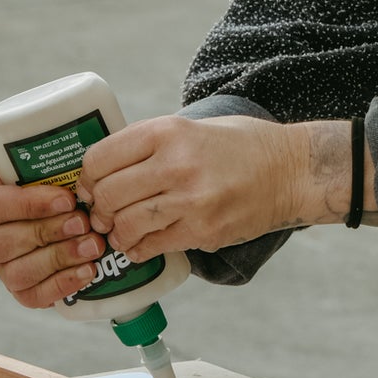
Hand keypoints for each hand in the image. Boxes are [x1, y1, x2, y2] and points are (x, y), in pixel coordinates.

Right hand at [0, 115, 107, 308]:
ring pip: (17, 271)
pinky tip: (88, 272)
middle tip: (85, 223)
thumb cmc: (57, 179)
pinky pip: (32, 296)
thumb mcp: (38, 155)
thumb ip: (3, 137)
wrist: (81, 212)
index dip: (28, 205)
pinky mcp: (23, 290)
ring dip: (58, 259)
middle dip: (47, 233)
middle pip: (2, 242)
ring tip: (93, 247)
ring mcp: (3, 265)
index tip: (66, 197)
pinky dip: (61, 285)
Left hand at [82, 115, 369, 261]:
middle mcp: (176, 163)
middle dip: (97, 209)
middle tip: (102, 214)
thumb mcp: (191, 127)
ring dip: (116, 233)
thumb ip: (149, 145)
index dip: (85, 178)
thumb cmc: (240, 146)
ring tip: (121, 232)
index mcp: (167, 131)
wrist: (292, 171)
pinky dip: (138, 250)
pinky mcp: (204, 229)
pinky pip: (152, 246)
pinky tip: (141, 245)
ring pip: (125, 224)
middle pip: (107, 194)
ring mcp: (191, 199)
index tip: (88, 187)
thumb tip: (103, 171)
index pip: (100, 158)